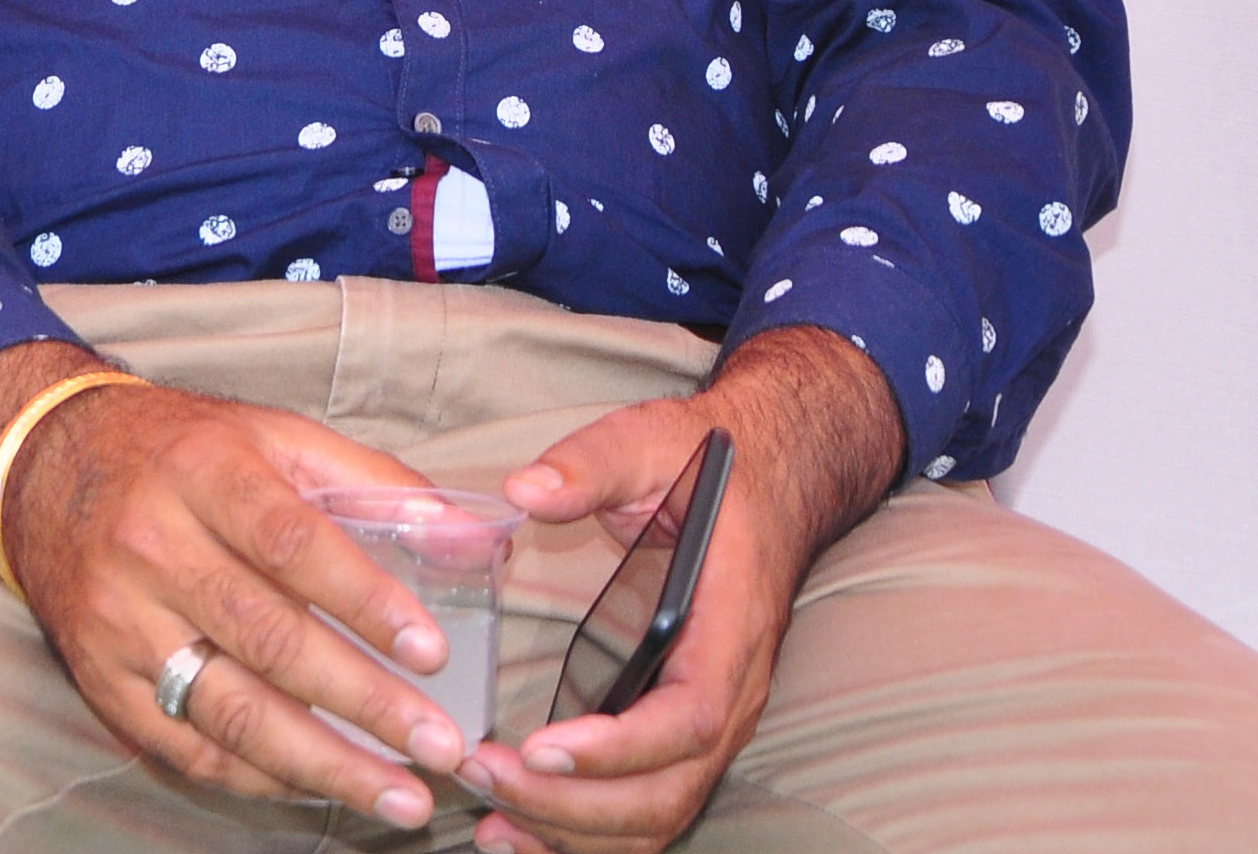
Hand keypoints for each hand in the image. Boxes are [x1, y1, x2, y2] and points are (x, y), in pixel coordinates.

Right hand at [0, 345, 463, 825]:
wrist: (43, 468)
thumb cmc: (181, 453)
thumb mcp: (270, 435)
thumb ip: (372, 480)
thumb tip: (469, 535)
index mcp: (203, 473)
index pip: (290, 543)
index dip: (365, 601)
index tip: (431, 652)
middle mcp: (152, 547)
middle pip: (268, 639)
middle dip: (364, 703)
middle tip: (439, 746)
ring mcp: (120, 620)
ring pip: (230, 708)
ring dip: (324, 763)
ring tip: (399, 794)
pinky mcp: (99, 675)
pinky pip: (185, 743)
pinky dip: (258, 775)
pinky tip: (318, 786)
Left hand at [462, 329, 901, 853]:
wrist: (772, 483)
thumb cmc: (710, 470)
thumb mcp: (648, 442)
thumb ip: (590, 465)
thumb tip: (524, 490)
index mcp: (727, 631)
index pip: (688, 718)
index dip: (618, 748)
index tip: (540, 750)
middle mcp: (731, 694)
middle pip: (667, 791)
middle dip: (575, 804)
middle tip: (485, 777)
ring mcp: (713, 721)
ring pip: (659, 816)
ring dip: (576, 834)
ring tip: (492, 824)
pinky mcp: (686, 732)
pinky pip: (649, 807)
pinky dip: (590, 835)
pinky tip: (523, 831)